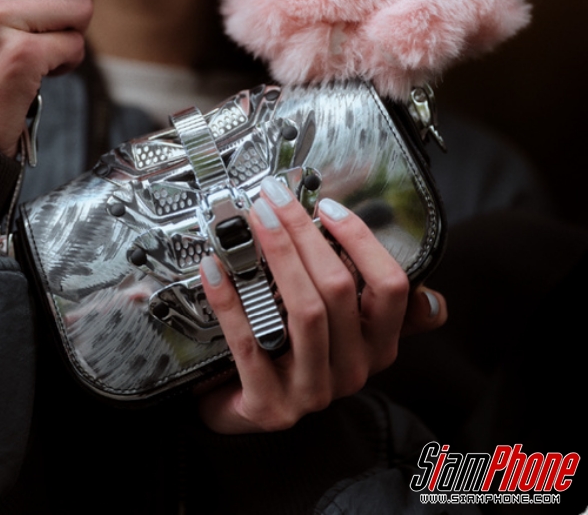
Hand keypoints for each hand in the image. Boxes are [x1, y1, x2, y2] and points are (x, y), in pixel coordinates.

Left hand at [197, 181, 445, 433]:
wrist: (245, 408)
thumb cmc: (293, 350)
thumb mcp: (335, 322)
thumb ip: (357, 285)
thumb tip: (360, 228)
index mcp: (378, 343)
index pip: (392, 286)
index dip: (362, 240)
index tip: (326, 206)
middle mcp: (353, 369)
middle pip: (338, 289)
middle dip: (303, 234)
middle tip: (273, 198)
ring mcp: (313, 391)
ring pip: (304, 312)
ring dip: (277, 257)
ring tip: (253, 222)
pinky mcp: (270, 405)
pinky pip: (249, 343)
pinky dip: (230, 301)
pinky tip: (215, 269)